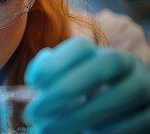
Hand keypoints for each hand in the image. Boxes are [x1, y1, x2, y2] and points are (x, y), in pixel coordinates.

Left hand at [24, 37, 149, 133]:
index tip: (33, 82)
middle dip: (65, 88)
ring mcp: (144, 87)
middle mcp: (126, 64)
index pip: (81, 47)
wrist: (129, 111)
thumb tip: (37, 73)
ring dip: (77, 116)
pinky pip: (130, 123)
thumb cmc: (90, 95)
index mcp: (100, 53)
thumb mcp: (72, 81)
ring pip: (115, 97)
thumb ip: (53, 72)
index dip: (55, 62)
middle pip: (100, 66)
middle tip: (33, 111)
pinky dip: (102, 132)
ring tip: (47, 129)